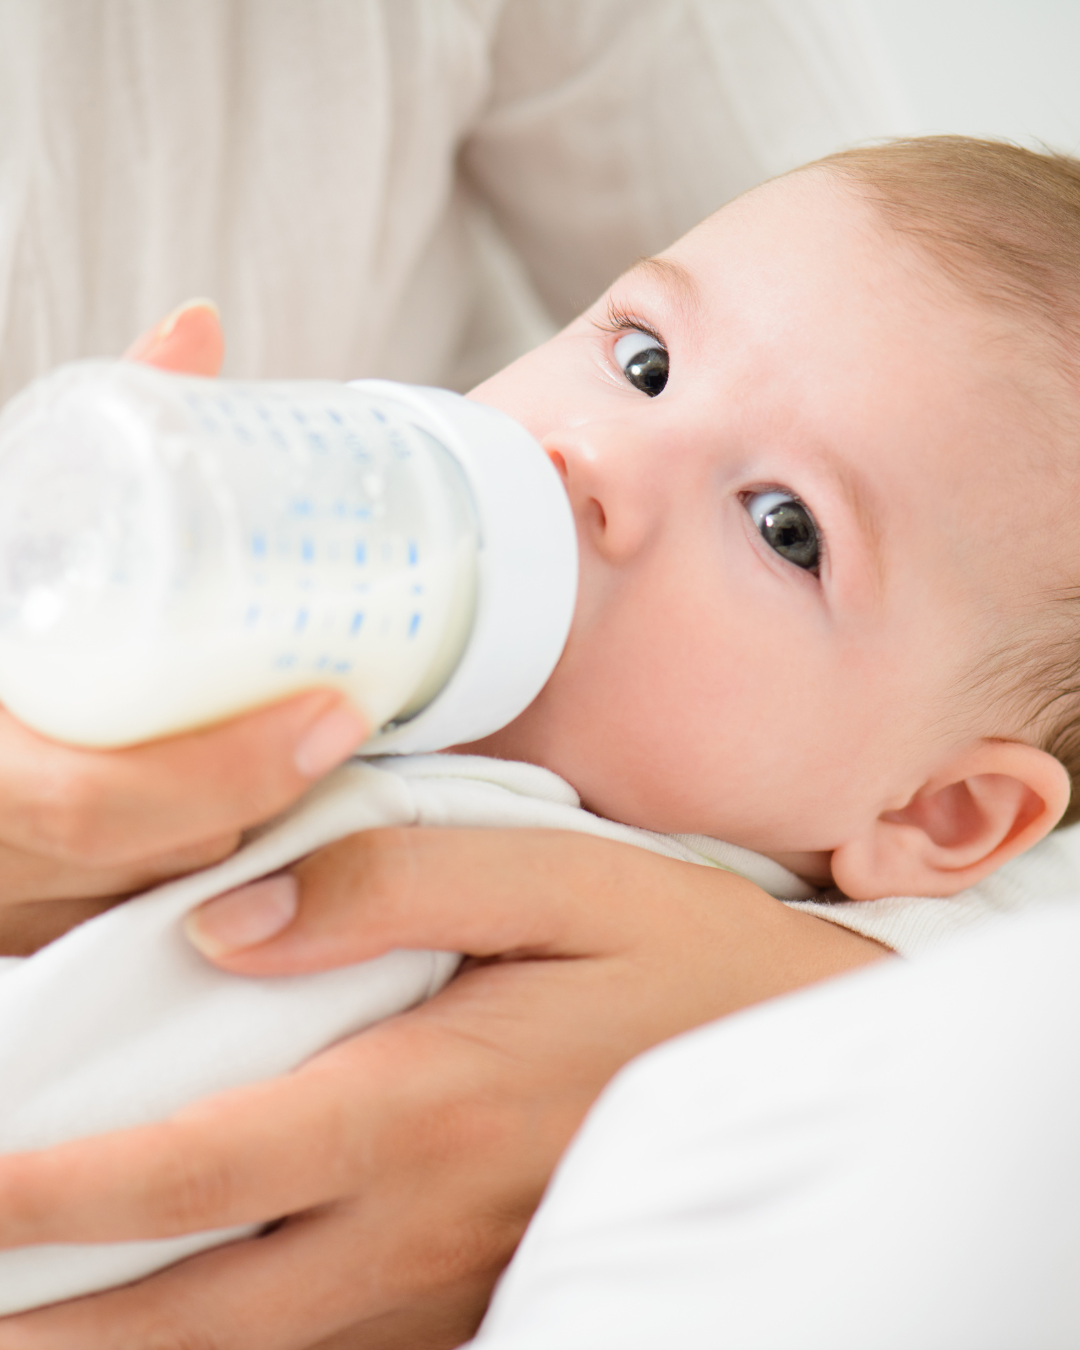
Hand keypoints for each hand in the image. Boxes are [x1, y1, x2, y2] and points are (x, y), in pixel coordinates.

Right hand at [0, 303, 367, 950]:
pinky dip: (198, 874)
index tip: (335, 714)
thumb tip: (197, 324)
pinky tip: (254, 820)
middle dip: (261, 801)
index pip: (86, 801)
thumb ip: (95, 430)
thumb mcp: (4, 513)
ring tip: (306, 758)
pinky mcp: (17, 926)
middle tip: (345, 724)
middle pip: (149, 857)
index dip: (220, 771)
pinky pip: (126, 923)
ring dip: (242, 839)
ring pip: (148, 901)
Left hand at [0, 828, 887, 1348]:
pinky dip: (240, 1347)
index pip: (197, 1163)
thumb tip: (227, 925)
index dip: (55, 1186)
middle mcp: (417, 1221)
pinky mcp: (483, 1292)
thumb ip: (389, 880)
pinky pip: (332, 1348)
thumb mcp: (556, 880)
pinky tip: (192, 1316)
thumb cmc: (682, 954)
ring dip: (134, 1349)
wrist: (803, 1052)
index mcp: (421, 1103)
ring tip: (40, 1321)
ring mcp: (450, 1278)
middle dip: (58, 1319)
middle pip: (194, 1309)